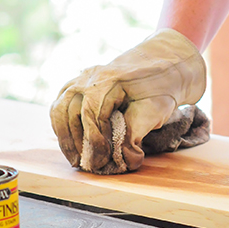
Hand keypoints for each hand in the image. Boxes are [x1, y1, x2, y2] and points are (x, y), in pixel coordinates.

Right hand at [50, 29, 205, 172]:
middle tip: (88, 164)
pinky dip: (62, 124)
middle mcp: (92, 75)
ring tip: (75, 159)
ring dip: (65, 136)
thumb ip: (137, 131)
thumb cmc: (165, 85)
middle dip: (76, 141)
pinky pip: (62, 103)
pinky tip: (72, 142)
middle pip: (68, 110)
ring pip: (59, 107)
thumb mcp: (158, 109)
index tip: (101, 160)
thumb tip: (126, 159)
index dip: (93, 139)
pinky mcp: (82, 83)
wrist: (169, 62)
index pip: (91, 112)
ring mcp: (84, 76)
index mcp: (111, 78)